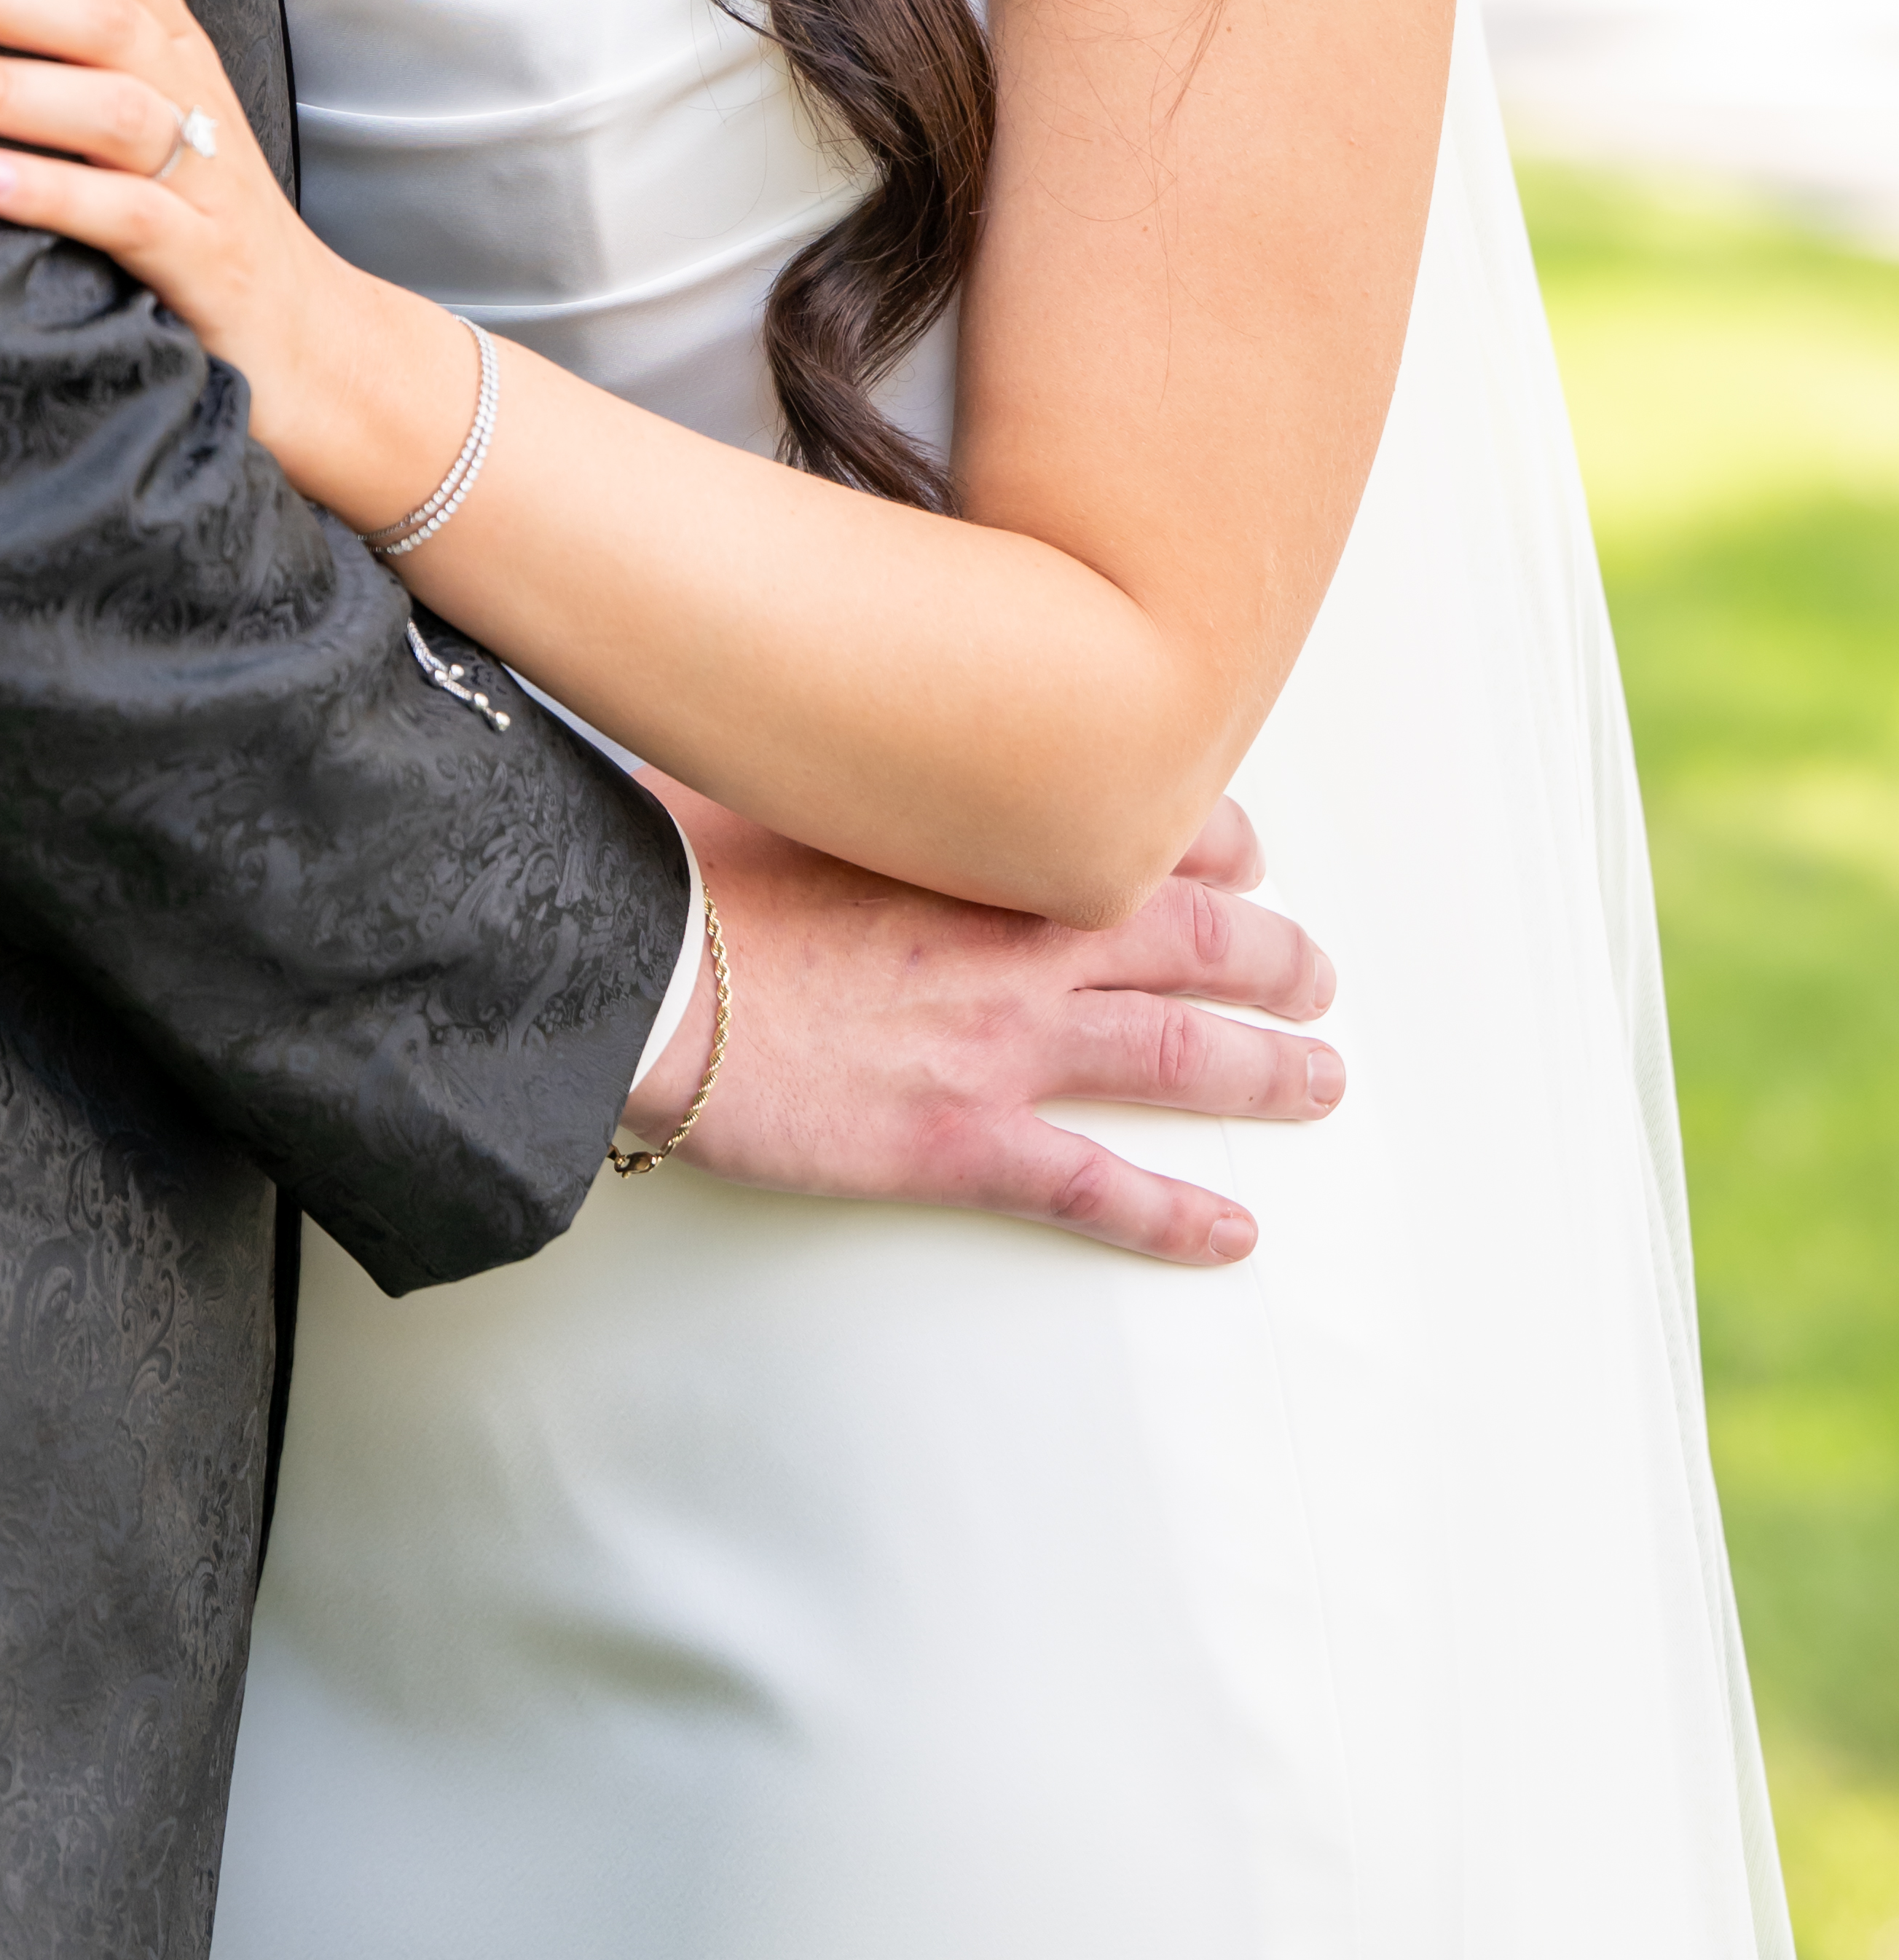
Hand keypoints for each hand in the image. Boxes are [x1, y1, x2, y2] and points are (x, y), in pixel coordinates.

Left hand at [0, 0, 474, 532]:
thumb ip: (73, 66)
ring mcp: (209, 186)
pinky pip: (130, 218)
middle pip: (103, 17)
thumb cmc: (199, 227)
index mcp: (180, 57)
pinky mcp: (208, 269)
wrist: (317, 349)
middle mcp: (198, 104)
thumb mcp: (147, 129)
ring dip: (2, 84)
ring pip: (113, 110)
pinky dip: (48, 192)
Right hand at [649, 789, 1341, 1266]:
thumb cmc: (682, 869)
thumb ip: (841, 772)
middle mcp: (1016, 943)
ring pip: (1181, 1056)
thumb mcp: (775, 778)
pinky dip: (1177, 1218)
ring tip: (1320, 1080)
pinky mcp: (961, 1143)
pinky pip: (1097, 1188)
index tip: (1247, 854)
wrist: (639, 968)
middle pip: (1197, 943)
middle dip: (1275, 959)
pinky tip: (1235, 1234)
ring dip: (1268, 1071)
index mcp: (979, 849)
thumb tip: (828, 725)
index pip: (1143, 834)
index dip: (1218, 845)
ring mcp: (1000, 1047)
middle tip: (1316, 976)